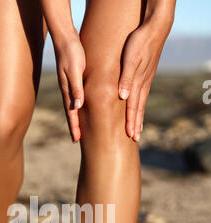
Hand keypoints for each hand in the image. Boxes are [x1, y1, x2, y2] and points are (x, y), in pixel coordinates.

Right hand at [54, 31, 85, 142]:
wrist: (65, 36)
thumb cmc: (72, 52)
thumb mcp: (75, 70)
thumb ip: (76, 88)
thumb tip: (77, 107)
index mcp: (68, 90)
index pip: (71, 113)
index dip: (74, 127)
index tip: (76, 140)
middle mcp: (67, 90)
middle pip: (71, 112)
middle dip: (74, 127)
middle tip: (77, 140)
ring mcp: (69, 84)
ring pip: (73, 106)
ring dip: (76, 117)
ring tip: (80, 128)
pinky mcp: (73, 78)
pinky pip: (76, 96)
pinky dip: (78, 106)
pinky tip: (81, 107)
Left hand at [118, 19, 172, 141]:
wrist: (154, 29)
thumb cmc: (139, 42)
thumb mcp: (130, 59)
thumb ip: (126, 78)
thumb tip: (123, 97)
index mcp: (138, 83)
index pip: (133, 107)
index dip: (131, 122)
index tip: (130, 136)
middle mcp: (142, 84)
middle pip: (138, 109)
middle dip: (136, 125)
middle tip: (135, 139)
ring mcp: (145, 80)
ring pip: (141, 103)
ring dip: (139, 117)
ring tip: (137, 130)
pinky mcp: (146, 75)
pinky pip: (142, 95)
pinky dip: (140, 106)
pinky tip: (139, 109)